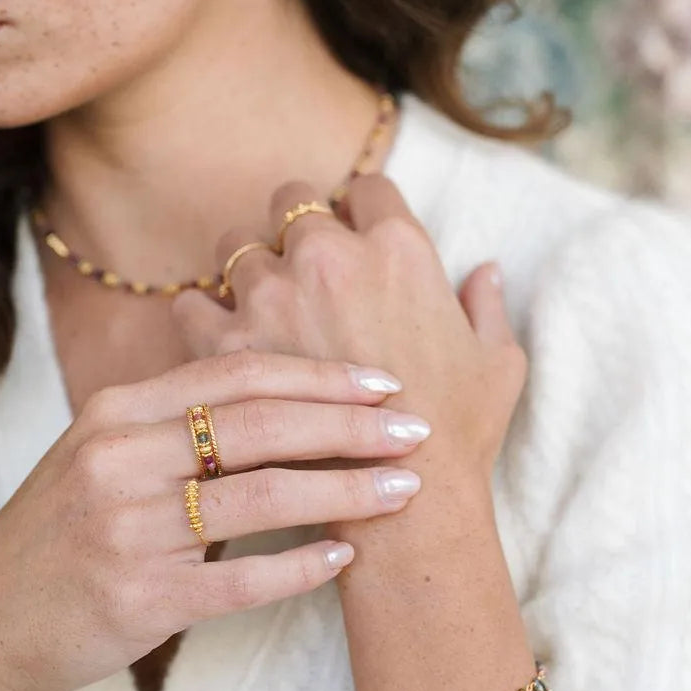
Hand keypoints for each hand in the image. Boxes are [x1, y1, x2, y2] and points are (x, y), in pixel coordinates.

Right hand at [0, 351, 432, 690]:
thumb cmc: (57, 536)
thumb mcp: (97, 455)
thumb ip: (171, 420)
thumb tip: (274, 387)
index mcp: (114, 411)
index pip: (235, 373)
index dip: (318, 373)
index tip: (383, 381)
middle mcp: (118, 458)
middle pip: (258, 424)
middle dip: (348, 425)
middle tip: (415, 428)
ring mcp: (127, 529)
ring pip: (260, 496)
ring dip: (344, 490)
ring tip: (406, 490)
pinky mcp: (138, 599)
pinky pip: (239, 579)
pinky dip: (299, 567)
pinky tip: (344, 559)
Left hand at [171, 172, 527, 492]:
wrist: (408, 502)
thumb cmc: (462, 433)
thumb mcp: (498, 363)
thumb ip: (487, 305)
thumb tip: (486, 270)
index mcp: (397, 248)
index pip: (366, 188)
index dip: (361, 209)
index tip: (359, 237)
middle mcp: (328, 256)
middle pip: (292, 200)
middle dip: (296, 225)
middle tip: (304, 267)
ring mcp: (272, 296)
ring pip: (235, 243)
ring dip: (247, 266)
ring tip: (261, 303)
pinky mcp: (228, 343)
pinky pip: (192, 302)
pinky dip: (202, 314)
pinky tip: (220, 335)